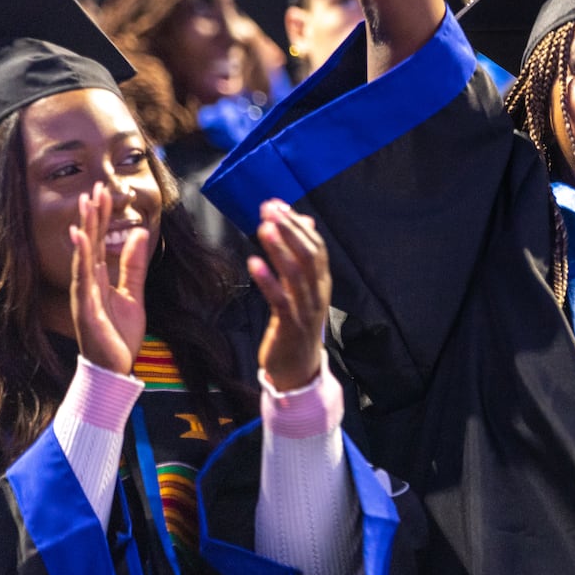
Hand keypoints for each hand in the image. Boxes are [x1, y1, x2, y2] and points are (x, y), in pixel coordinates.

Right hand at [69, 182, 149, 374]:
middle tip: (94, 188)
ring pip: (84, 256)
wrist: (114, 371)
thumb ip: (133, 265)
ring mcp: (85, 296)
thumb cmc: (118, 335)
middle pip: (90, 243)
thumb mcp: (133, 294)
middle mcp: (87, 284)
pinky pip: (84, 280)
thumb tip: (138, 234)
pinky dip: (82, 258)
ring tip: (86, 206)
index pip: (100, 242)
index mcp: (98, 279)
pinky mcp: (87, 310)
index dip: (101, 217)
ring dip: (86, 229)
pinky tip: (81, 239)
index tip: (103, 192)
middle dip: (92, 216)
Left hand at [249, 200, 328, 391]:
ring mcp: (306, 309)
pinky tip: (253, 263)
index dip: (297, 224)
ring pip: (296, 273)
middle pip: (309, 255)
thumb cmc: (297, 324)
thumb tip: (304, 220)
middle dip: (289, 230)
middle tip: (269, 210)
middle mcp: (318, 292)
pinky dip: (267, 280)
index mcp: (322, 282)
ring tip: (263, 228)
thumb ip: (302, 256)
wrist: (298, 370)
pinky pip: (280, 299)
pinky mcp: (290, 326)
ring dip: (280, 248)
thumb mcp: (303, 289)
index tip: (277, 205)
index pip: (316, 246)